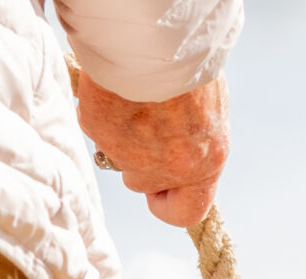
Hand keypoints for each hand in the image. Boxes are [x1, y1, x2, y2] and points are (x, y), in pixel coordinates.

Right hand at [76, 71, 228, 227]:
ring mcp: (132, 154)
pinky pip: (96, 129)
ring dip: (120, 137)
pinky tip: (116, 90)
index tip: (159, 190)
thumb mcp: (208, 111)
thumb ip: (193, 141)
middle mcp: (171, 167)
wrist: (162, 38)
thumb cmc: (190, 67)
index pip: (188, 213)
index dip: (168, 205)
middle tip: (141, 124)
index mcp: (205, 163)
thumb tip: (177, 148)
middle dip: (138, 160)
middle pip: (143, 183)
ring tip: (132, 103)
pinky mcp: (102, 133)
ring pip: (118, 160)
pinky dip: (101, 112)